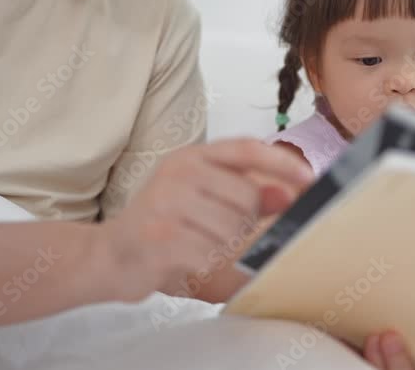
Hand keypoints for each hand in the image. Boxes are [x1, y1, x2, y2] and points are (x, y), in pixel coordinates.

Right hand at [101, 139, 314, 298]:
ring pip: (231, 230)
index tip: (310, 179)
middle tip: (215, 238)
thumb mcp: (202, 205)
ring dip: (224, 250)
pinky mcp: (160, 237)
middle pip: (246, 198)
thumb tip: (287, 193)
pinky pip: (211, 255)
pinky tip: (187, 264)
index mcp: (190, 158)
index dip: (282, 163)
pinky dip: (208, 267)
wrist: (104, 257)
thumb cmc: (160, 229)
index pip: (246, 148)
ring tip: (196, 250)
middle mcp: (178, 173)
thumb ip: (246, 197)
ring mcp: (166, 203)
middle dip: (244, 226)